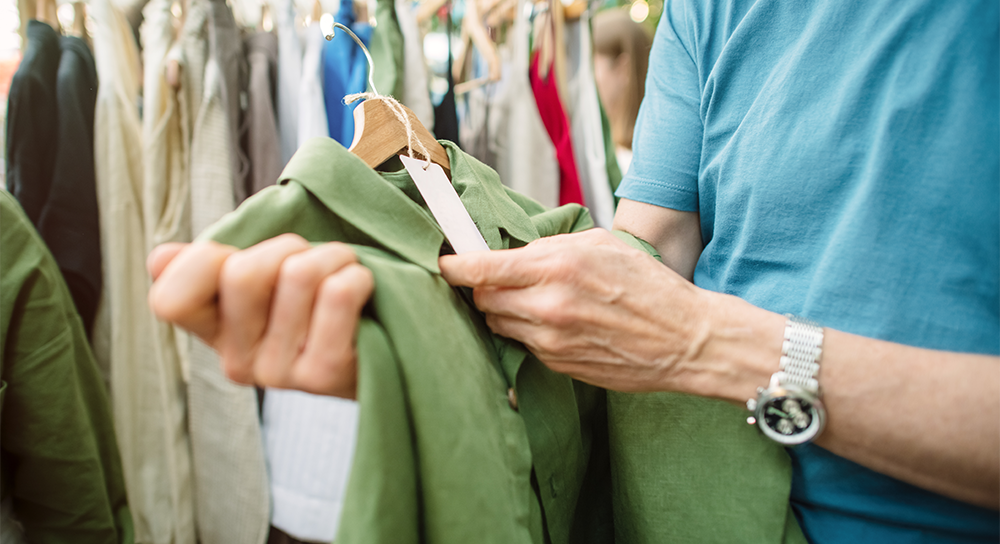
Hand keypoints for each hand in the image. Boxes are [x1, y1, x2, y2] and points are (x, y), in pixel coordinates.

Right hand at [147, 234, 372, 397]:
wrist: (382, 353)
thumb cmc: (317, 305)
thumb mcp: (262, 283)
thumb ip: (210, 268)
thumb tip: (160, 259)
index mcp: (212, 334)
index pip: (169, 299)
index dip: (203, 262)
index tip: (241, 257)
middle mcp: (237, 363)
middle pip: (242, 273)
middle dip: (288, 247)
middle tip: (313, 261)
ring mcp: (278, 375)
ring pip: (297, 274)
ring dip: (332, 256)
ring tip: (343, 271)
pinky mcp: (324, 376)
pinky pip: (336, 294)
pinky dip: (356, 276)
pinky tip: (361, 289)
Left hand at [439, 229, 724, 392]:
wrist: (684, 340)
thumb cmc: (649, 286)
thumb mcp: (601, 244)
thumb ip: (550, 246)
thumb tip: (512, 252)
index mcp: (557, 267)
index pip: (481, 268)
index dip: (454, 265)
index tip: (445, 262)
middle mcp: (548, 306)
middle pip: (483, 299)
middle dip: (483, 287)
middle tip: (497, 278)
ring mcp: (551, 340)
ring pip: (499, 324)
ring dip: (505, 311)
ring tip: (534, 300)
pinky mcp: (557, 365)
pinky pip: (524, 344)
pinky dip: (529, 331)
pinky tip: (556, 322)